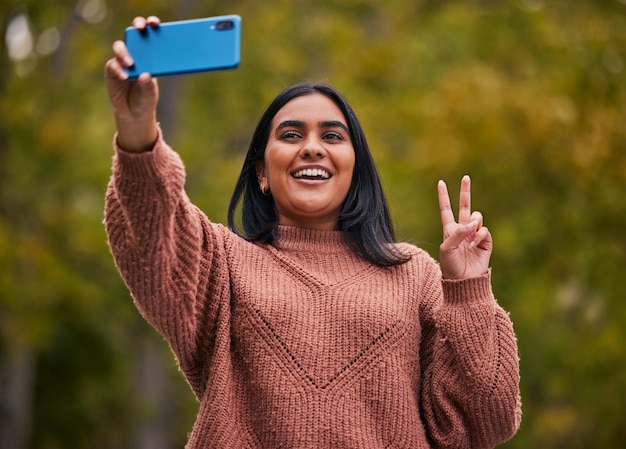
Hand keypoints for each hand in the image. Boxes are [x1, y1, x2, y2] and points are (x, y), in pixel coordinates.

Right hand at [104, 16, 160, 151]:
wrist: (134, 114)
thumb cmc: (146, 99)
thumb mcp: (151, 95)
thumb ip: (149, 86)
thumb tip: (145, 75)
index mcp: (149, 56)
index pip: (150, 36)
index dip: (151, 25)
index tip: (155, 23)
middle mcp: (135, 55)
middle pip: (133, 34)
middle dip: (137, 27)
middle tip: (140, 28)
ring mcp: (122, 61)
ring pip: (120, 47)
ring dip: (125, 53)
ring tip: (131, 64)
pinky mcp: (111, 70)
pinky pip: (113, 65)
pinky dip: (118, 69)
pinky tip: (125, 76)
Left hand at [438, 175, 491, 279]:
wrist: (464, 281)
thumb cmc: (450, 266)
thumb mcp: (447, 248)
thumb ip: (458, 233)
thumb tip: (473, 222)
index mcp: (449, 230)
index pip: (446, 209)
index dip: (443, 196)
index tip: (440, 182)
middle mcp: (462, 230)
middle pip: (464, 206)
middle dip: (465, 192)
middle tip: (465, 177)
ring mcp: (474, 235)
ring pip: (477, 217)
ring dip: (474, 223)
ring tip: (470, 236)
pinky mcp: (485, 242)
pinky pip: (484, 230)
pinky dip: (480, 235)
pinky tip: (476, 244)